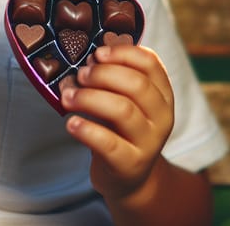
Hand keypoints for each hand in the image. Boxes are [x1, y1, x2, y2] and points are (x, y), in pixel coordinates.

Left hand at [60, 45, 174, 202]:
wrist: (129, 176)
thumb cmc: (121, 127)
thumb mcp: (124, 99)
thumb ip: (113, 77)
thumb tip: (89, 55)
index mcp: (162, 94)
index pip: (150, 63)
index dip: (123, 53)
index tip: (98, 53)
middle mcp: (162, 116)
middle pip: (136, 85)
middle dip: (103, 74)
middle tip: (80, 75)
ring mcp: (149, 142)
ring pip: (123, 111)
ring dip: (89, 98)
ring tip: (67, 97)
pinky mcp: (131, 164)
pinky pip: (109, 143)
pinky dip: (86, 130)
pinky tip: (71, 123)